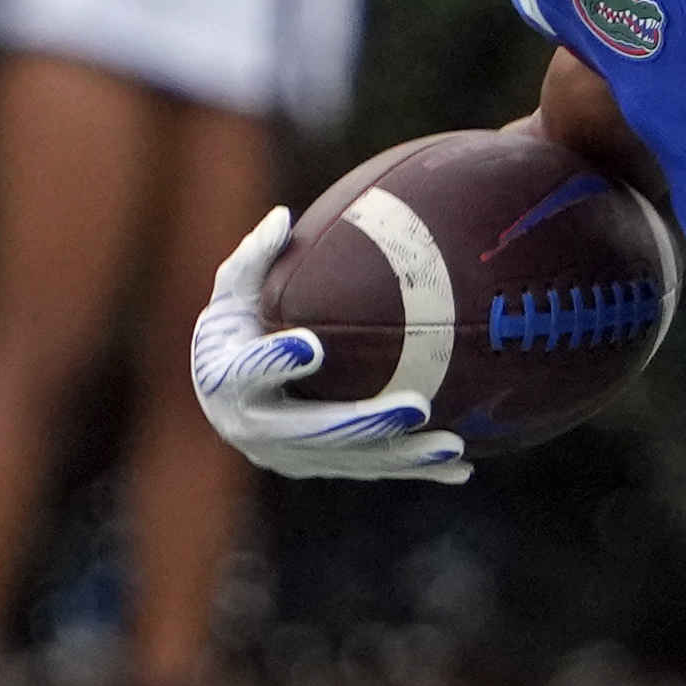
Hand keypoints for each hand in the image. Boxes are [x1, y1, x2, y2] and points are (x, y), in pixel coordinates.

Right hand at [187, 208, 471, 483]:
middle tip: (417, 406)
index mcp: (226, 379)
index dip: (277, 363)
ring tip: (453, 446)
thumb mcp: (232, 293)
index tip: (311, 347)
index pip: (248, 372)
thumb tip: (282, 215)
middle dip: (366, 423)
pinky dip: (415, 470)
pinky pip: (372, 470)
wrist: (222, 397)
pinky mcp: (319, 468)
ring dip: (404, 455)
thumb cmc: (234, 329)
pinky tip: (462, 469)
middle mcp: (255, 427)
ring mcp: (289, 455)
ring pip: (352, 460)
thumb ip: (254, 259)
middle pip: (313, 432)